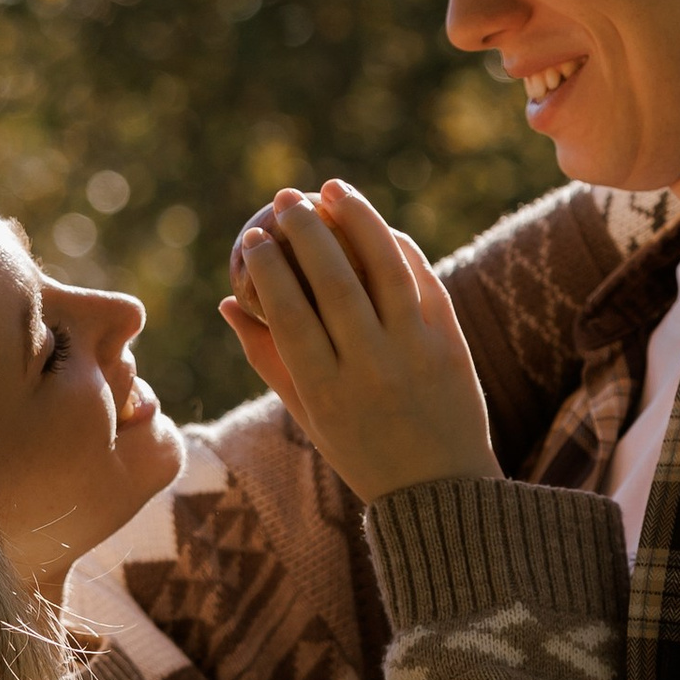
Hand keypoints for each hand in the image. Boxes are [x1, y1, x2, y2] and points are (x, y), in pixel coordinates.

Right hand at [217, 181, 500, 502]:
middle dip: (305, 230)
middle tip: (287, 199)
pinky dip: (397, 245)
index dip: (269, 267)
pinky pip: (422, 278)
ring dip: (355, 218)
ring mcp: (416, 351)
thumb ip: (267, 359)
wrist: (442, 490)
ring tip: (331, 188)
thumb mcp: (308, 415)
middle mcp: (370, 367)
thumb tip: (227, 304)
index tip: (255, 236)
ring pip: (383, 266)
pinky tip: (376, 224)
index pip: (289, 313)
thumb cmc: (361, 450)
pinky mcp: (452, 341)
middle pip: (332, 280)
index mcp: (324, 390)